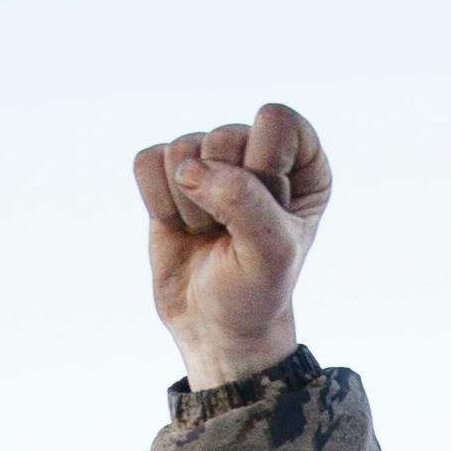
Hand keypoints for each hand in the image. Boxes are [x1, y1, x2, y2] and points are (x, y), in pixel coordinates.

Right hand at [134, 103, 328, 389]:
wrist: (214, 327)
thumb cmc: (254, 292)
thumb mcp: (269, 254)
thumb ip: (243, 202)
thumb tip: (190, 169)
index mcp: (303, 162)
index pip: (275, 122)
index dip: (262, 169)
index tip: (266, 213)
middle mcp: (259, 151)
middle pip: (223, 135)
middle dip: (220, 196)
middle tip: (231, 235)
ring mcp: (212, 160)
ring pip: (182, 148)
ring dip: (189, 205)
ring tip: (208, 234)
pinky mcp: (170, 174)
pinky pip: (147, 161)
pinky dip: (158, 202)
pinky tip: (180, 226)